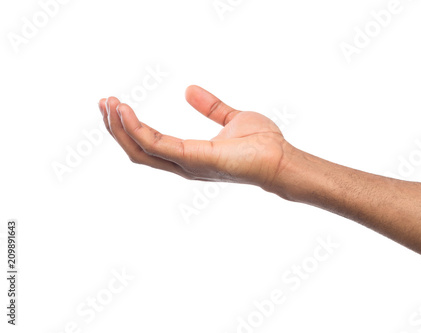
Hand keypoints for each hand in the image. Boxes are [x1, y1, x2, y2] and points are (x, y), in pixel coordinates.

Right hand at [98, 85, 292, 189]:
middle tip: (104, 102)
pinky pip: (155, 145)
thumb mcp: (230, 117)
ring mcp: (186, 164)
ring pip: (140, 150)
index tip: (116, 104)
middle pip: (137, 150)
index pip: (149, 144)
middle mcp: (183, 163)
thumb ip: (210, 107)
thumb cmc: (261, 144)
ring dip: (120, 128)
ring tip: (108, 104)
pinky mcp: (193, 159)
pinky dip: (136, 129)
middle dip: (116, 128)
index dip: (129, 127)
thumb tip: (188, 90)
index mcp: (189, 155)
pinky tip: (125, 111)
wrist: (281, 157)